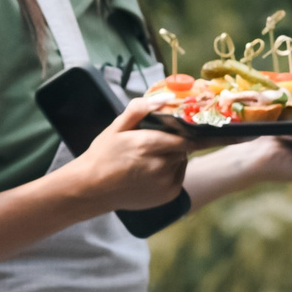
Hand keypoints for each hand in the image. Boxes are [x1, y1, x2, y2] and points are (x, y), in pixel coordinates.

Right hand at [60, 101, 190, 213]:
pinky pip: (179, 176)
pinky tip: (153, 171)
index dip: (191, 131)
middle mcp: (160, 164)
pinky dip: (171, 171)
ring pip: (181, 161)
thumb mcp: (115, 127)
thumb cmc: (103, 155)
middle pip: (183, 148)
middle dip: (175, 142)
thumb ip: (139, 110)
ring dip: (173, 156)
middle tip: (157, 142)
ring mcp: (166, 182)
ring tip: (151, 157)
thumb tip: (165, 97)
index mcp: (147, 144)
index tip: (198, 128)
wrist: (93, 188)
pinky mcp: (168, 194)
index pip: (185, 136)